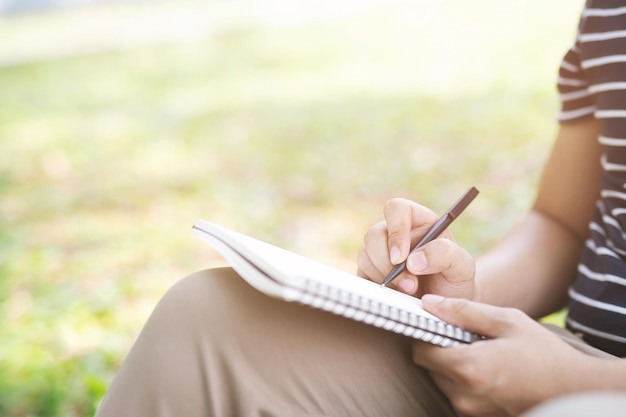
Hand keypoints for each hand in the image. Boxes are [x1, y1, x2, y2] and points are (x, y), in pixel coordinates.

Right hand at [357, 198, 474, 297]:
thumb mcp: (463, 267)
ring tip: (409, 292)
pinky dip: (377, 287)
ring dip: (385, 277)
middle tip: (410, 285)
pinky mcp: (370, 273)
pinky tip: (396, 295)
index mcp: (418, 222)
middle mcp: (395, 234)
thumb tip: (412, 261)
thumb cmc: (455, 281)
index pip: (396, 209)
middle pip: (373, 234)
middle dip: (387, 262)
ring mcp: (380, 253)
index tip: (402, 257)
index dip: (396, 230)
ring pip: (365, 256)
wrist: (446, 306)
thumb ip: (445, 254)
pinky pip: (361, 275)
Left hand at [412, 295, 604, 416]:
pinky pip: (458, 396)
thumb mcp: (506, 322)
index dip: (426, 334)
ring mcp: (471, 411)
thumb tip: (429, 303)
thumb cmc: (544, 354)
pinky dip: (465, 382)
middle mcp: (465, 396)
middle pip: (429, 367)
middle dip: (440, 350)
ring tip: (482, 355)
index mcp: (469, 368)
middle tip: (466, 339)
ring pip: (441, 382)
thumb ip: (463, 311)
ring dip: (452, 367)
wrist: (576, 391)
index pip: (421, 351)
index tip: (439, 325)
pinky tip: (488, 371)